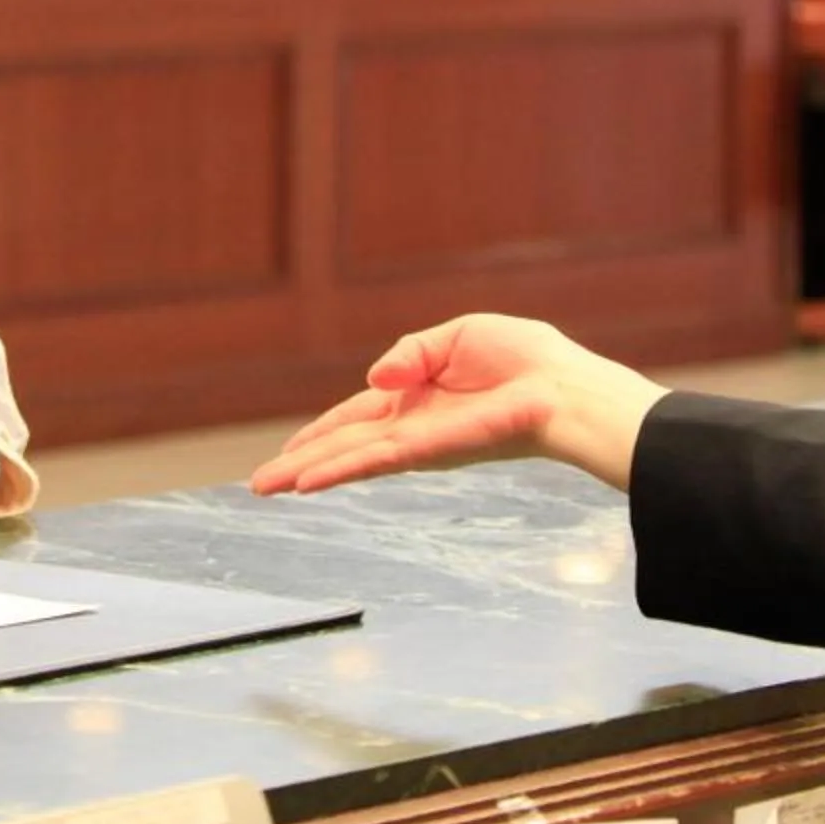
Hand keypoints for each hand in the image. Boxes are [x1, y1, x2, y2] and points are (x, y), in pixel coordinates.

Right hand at [248, 314, 669, 497]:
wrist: (564, 386)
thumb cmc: (526, 360)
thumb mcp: (457, 335)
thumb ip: (411, 351)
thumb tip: (374, 377)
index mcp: (418, 395)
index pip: (359, 416)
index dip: (323, 431)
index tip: (291, 452)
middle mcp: (412, 425)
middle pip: (345, 444)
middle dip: (301, 464)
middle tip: (260, 484)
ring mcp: (419, 441)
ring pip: (351, 458)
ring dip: (308, 473)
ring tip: (266, 488)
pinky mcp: (431, 448)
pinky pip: (375, 459)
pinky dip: (339, 470)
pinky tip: (307, 483)